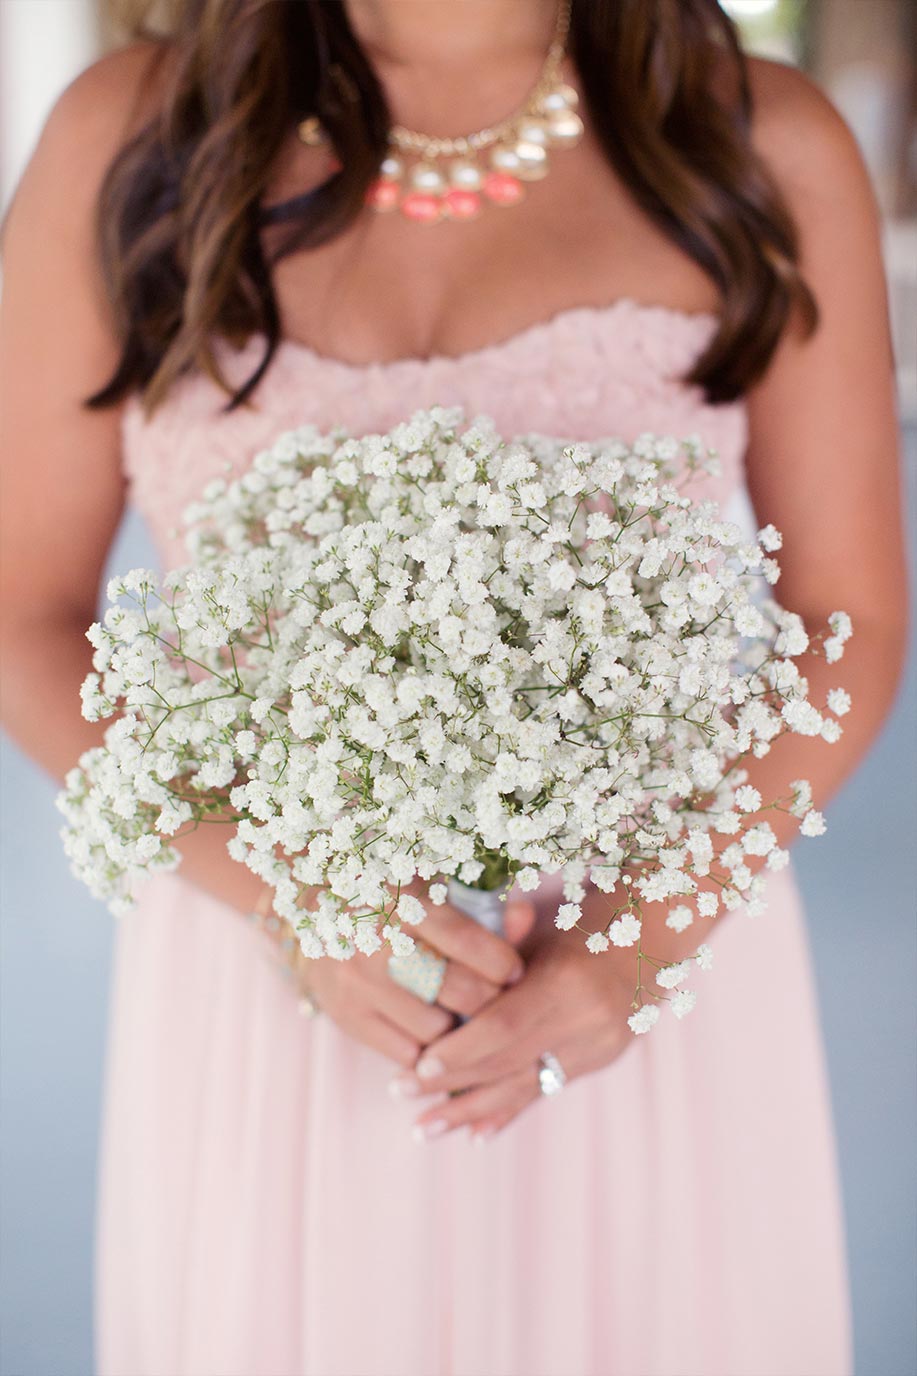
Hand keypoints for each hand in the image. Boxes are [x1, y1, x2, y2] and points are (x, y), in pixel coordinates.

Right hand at [292, 882, 534, 1070]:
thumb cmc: (389, 896)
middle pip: (457, 990)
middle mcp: (376, 942)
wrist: (314, 908)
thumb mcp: (432, 887)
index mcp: (403, 900)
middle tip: (493, 996)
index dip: (501, 962)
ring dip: (457, 1025)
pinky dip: (427, 1046)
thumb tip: (525, 918)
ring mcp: (357, 983)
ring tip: (460, 1010)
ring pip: (435, 1028)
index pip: (465, 940)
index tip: (514, 970)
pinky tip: (430, 1025)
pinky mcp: (345, 1015)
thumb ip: (481, 905)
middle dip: (488, 999)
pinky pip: (405, 1052)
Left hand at [389, 892, 645, 1139]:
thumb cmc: (583, 915)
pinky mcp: (601, 1059)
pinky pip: (547, 1090)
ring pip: (525, 1087)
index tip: (416, 1066)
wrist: (654, 930)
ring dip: (471, 1110)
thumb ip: (495, 955)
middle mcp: (588, 1021)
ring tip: (425, 1127)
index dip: (459, 1050)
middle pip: (508, 1063)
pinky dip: (509, 1111)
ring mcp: (600, 1046)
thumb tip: (436, 971)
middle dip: (451, 1084)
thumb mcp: (540, 927)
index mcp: (568, 981)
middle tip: (401, 1093)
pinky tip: (475, 1134)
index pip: (504, 1027)